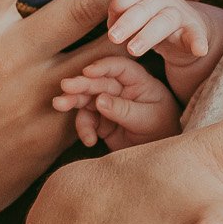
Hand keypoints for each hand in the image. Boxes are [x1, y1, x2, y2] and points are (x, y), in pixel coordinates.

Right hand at [54, 57, 180, 148]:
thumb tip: (99, 100)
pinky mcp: (101, 122)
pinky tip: (89, 141)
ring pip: (87, 99)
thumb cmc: (163, 130)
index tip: (88, 71)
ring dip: (73, 102)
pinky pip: (87, 121)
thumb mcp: (149, 119)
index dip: (103, 67)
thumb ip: (124, 109)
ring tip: (59, 105)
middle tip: (65, 86)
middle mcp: (121, 90)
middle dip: (81, 84)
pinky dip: (84, 129)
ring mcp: (109, 105)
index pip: (120, 68)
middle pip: (98, 81)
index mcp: (138, 82)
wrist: (161, 156)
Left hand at [107, 0, 212, 67]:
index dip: (120, 1)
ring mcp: (181, 14)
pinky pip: (197, 35)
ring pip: (165, 20)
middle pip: (146, 6)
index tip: (109, 22)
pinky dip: (198, 42)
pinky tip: (199, 50)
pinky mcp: (195, 32)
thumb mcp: (133, 18)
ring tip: (133, 50)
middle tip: (113, 38)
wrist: (189, 31)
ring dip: (148, 34)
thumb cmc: (150, 23)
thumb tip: (112, 29)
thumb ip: (119, 19)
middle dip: (129, 21)